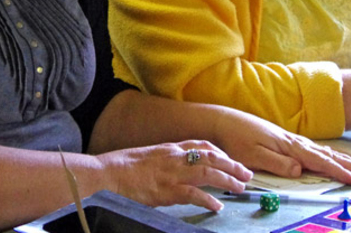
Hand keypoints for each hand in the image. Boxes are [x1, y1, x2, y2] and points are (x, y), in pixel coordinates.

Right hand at [97, 140, 250, 211]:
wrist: (104, 175)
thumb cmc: (120, 168)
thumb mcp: (147, 156)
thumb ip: (164, 160)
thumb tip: (177, 168)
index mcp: (168, 148)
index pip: (201, 144)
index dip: (220, 152)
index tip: (232, 160)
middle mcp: (173, 157)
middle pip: (210, 157)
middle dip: (232, 165)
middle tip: (247, 174)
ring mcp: (170, 174)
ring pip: (207, 173)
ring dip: (227, 180)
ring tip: (240, 188)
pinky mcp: (166, 191)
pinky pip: (193, 194)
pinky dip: (208, 200)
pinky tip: (216, 206)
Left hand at [211, 108, 350, 184]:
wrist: (223, 121)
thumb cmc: (235, 140)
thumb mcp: (253, 155)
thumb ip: (277, 163)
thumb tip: (300, 170)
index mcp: (289, 146)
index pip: (320, 162)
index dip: (340, 172)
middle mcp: (294, 142)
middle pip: (330, 155)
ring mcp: (292, 140)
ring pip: (325, 151)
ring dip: (346, 160)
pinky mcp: (286, 140)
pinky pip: (316, 149)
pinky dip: (331, 154)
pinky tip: (335, 157)